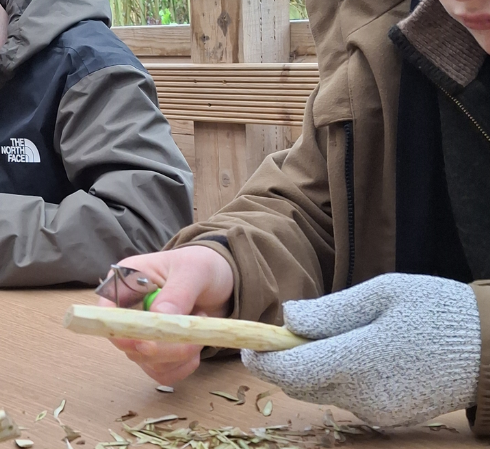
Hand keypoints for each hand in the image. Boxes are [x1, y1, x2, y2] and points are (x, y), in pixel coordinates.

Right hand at [100, 245, 233, 385]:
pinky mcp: (156, 349)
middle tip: (192, 339)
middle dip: (161, 348)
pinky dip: (180, 367)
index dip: (120, 330)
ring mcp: (141, 331)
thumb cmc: (202, 265)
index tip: (146, 344)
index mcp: (127, 280)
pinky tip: (196, 348)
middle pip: (127, 342)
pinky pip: (160, 371)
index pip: (107, 310)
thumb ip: (177, 293)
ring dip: (176, 357)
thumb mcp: (193, 270)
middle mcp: (128, 308)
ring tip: (199, 332)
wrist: (220, 280)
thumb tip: (159, 317)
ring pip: (145, 361)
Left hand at [242, 273, 480, 426]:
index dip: (263, 359)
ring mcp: (379, 412)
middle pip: (301, 386)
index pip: (293, 370)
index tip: (246, 344)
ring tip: (315, 336)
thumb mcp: (379, 294)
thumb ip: (330, 311)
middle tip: (271, 337)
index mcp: (360, 360)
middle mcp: (366, 395)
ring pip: (321, 392)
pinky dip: (332, 377)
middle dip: (279, 364)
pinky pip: (346, 398)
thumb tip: (287, 318)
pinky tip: (345, 352)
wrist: (488, 348)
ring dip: (306, 369)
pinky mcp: (390, 418)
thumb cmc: (433, 309)